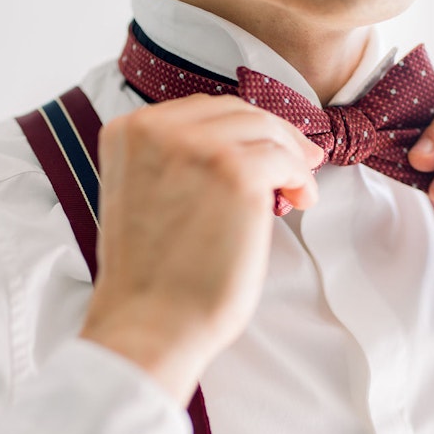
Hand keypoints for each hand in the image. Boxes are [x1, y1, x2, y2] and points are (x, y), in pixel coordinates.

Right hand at [80, 94, 320, 404]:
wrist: (150, 322)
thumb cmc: (151, 279)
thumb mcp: (144, 195)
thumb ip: (174, 163)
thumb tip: (237, 150)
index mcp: (129, 131)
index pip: (201, 110)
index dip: (243, 126)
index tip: (268, 143)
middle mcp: (159, 128)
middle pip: (237, 112)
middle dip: (274, 134)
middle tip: (303, 159)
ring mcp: (199, 148)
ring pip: (266, 130)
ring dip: (291, 158)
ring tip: (299, 192)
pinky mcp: (237, 174)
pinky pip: (285, 159)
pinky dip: (300, 178)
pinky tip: (302, 201)